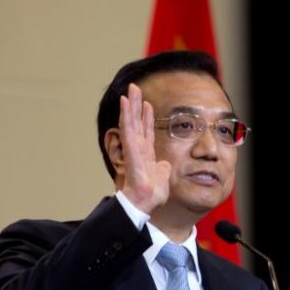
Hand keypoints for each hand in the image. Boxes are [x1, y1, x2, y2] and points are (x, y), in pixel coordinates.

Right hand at [119, 83, 170, 213]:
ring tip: (130, 89)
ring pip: (131, 121)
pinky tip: (125, 101)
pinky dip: (126, 114)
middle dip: (136, 105)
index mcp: (146, 153)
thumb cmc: (152, 193)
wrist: (146, 202)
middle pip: (137, 122)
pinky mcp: (131, 149)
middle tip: (135, 88)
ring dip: (130, 105)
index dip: (147, 117)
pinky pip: (128, 128)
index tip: (147, 104)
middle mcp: (138, 148)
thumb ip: (163, 169)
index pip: (146, 131)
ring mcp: (133, 147)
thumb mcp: (162, 177)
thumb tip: (165, 164)